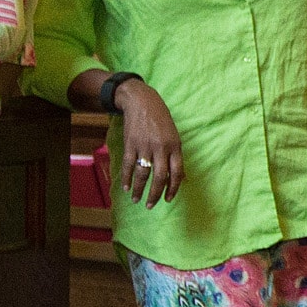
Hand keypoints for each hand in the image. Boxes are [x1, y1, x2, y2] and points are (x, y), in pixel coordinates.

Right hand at [113, 79, 184, 205]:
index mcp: (175, 146)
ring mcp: (145, 146)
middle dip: (155, 195)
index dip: (173, 189)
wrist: (142, 101)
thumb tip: (180, 177)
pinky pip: (129, 165)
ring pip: (143, 174)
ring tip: (136, 199)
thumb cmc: (161, 119)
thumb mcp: (174, 135)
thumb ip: (175, 156)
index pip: (177, 173)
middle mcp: (161, 148)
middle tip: (151, 205)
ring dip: (139, 189)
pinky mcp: (131, 144)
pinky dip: (127, 178)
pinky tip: (126, 187)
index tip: (168, 199)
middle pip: (160, 177)